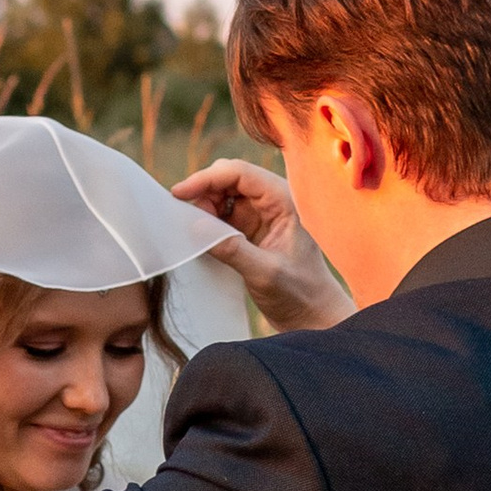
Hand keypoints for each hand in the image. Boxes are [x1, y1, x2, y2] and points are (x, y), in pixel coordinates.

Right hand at [173, 159, 348, 327]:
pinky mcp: (250, 230)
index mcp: (284, 201)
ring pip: (222, 195)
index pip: (240, 174)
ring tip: (195, 230)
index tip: (179, 193)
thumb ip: (233, 249)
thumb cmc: (299, 294)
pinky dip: (207, 220)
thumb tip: (197, 227)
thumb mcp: (265, 273)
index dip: (207, 178)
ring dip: (204, 206)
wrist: (311, 316)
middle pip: (229, 178)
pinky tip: (201, 235)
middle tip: (185, 216)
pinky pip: (222, 215)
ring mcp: (260, 215)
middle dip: (204, 191)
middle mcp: (273, 201)